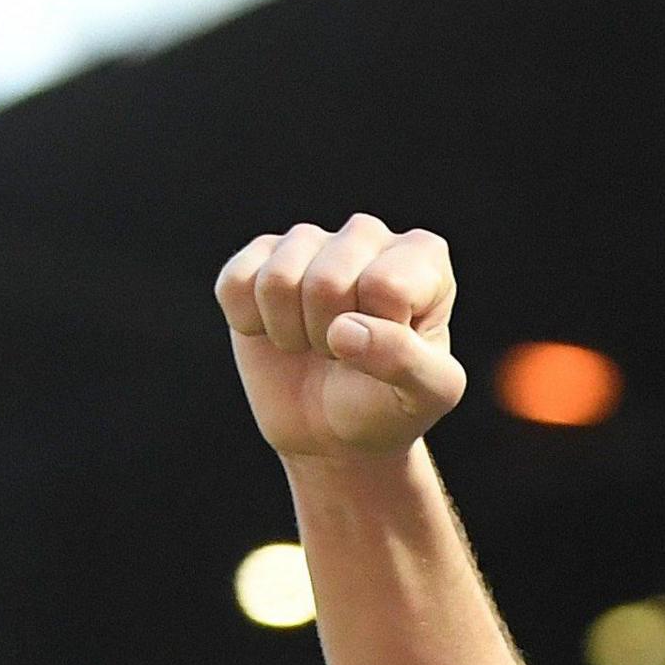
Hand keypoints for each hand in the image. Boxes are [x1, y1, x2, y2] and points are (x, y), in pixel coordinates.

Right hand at [215, 214, 465, 461]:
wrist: (338, 429)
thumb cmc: (393, 403)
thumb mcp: (429, 394)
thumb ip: (407, 362)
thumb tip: (345, 330)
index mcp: (425, 257)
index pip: (385, 286)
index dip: (378, 336)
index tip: (389, 352)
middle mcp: (369, 235)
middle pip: (326, 282)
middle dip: (329, 337)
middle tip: (346, 353)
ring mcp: (311, 240)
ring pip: (277, 280)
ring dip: (290, 332)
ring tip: (316, 343)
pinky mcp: (259, 256)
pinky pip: (235, 284)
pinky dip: (249, 324)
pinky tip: (277, 330)